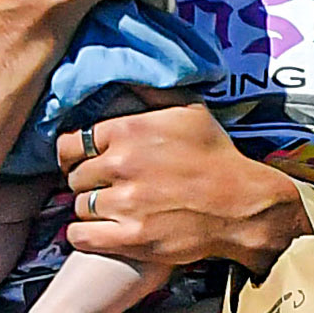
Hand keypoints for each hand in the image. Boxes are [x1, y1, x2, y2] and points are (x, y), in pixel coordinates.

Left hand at [60, 101, 305, 273]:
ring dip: (91, 208)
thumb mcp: (189, 110)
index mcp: (128, 131)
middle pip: (75, 176)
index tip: (85, 160)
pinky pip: (80, 236)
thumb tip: (125, 74)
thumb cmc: (217, 157)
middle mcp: (121, 165)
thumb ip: (151, 91)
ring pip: (79, 206)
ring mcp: (125, 204)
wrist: (243, 205)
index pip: (69, 143)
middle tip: (105, 185)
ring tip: (112, 208)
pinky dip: (83, 235)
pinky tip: (97, 231)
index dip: (74, 153)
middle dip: (87, 181)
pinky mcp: (131, 238)